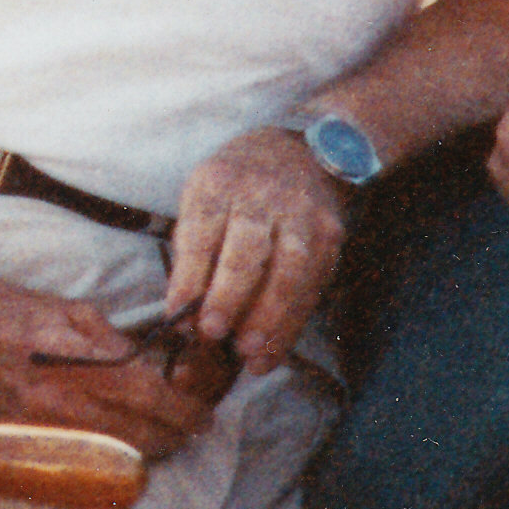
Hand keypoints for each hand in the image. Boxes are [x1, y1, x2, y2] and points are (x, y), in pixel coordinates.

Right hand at [0, 270, 226, 460]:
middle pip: (139, 439)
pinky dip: (108, 457)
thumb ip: (113, 342)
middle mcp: (60, 404)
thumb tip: (152, 365)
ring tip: (161, 436)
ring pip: (114, 457)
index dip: (185, 410)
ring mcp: (42, 430)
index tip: (204, 414)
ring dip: (146, 450)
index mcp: (75, 363)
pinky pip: (82, 461)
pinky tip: (119, 443)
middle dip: (174, 436)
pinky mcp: (25, 442)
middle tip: (190, 426)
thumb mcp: (69, 309)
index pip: (148, 397)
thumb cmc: (6, 308)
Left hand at [163, 126, 349, 371]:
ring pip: (288, 272)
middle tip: (214, 335)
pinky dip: (292, 323)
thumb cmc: (236, 187)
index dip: (190, 278)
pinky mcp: (330, 235)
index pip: (201, 233)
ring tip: (248, 354)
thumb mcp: (202, 199)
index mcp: (218, 184)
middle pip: (247, 252)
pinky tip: (273, 350)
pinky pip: (312, 285)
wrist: (299, 154)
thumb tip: (184, 315)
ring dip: (268, 318)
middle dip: (229, 298)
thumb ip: (193, 252)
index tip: (179, 317)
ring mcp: (302, 214)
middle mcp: (262, 196)